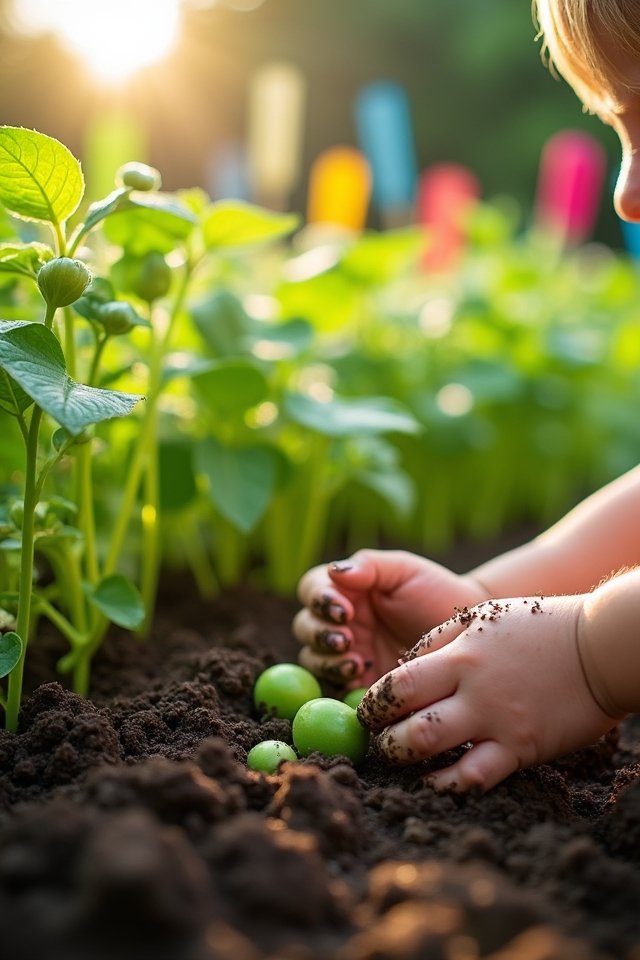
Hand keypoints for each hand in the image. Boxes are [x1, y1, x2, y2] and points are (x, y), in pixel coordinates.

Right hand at [293, 549, 488, 687]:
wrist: (467, 632)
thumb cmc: (435, 592)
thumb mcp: (404, 571)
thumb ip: (370, 567)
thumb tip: (336, 572)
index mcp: (345, 591)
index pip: (313, 590)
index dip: (319, 599)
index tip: (343, 609)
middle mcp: (339, 623)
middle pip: (306, 627)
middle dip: (320, 633)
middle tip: (345, 640)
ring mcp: (347, 654)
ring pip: (314, 659)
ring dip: (326, 661)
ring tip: (354, 663)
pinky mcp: (359, 684)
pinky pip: (336, 688)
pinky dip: (340, 686)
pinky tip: (360, 683)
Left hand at [357, 593, 619, 791]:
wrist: (599, 647)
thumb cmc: (538, 627)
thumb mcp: (482, 616)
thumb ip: (440, 640)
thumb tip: (402, 666)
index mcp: (460, 654)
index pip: (398, 684)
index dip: (374, 703)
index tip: (368, 712)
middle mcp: (472, 690)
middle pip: (405, 720)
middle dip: (381, 737)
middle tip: (377, 742)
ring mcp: (496, 722)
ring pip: (430, 748)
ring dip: (405, 759)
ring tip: (401, 760)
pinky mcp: (521, 748)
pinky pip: (475, 776)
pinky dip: (449, 784)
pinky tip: (438, 783)